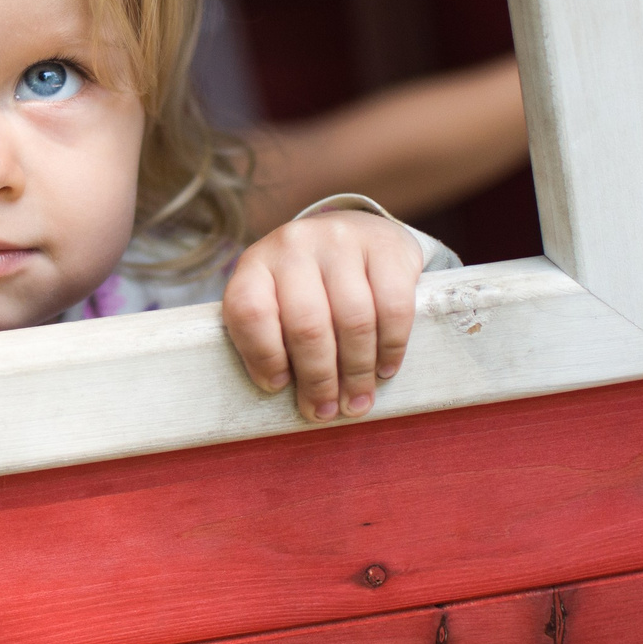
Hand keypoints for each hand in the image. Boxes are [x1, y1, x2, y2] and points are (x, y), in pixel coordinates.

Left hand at [222, 210, 423, 422]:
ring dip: (357, 372)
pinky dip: (391, 347)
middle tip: (325, 412)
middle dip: (318, 379)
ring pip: (353, 320)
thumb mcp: (274, 300)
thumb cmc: (306, 285)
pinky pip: (393, 307)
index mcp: (256, 264)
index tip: (278, 386)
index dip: (263, 356)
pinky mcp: (386, 246)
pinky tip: (385, 370)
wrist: (351, 231)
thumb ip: (270, 337)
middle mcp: (295, 245)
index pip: (250, 311)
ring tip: (357, 402)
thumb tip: (285, 392)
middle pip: (307, 325)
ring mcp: (342, 240)